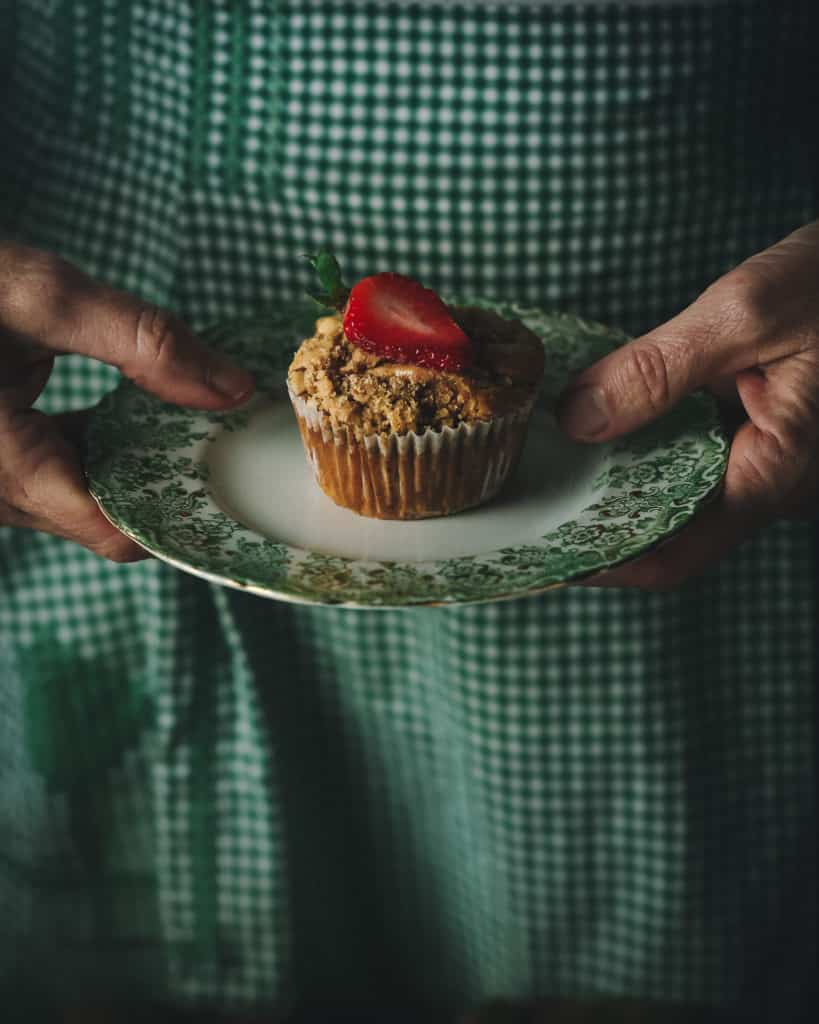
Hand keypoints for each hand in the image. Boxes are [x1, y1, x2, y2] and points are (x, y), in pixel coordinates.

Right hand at [0, 243, 253, 560]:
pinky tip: (141, 414)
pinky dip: (109, 451)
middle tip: (234, 445)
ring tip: (198, 427)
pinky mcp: (4, 464)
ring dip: (144, 468)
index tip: (242, 490)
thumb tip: (233, 388)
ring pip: (92, 500)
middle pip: (112, 519)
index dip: (185, 517)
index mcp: (3, 467)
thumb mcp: (38, 296)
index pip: (117, 531)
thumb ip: (140, 340)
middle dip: (174, 487)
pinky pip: (69, 476)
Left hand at [557, 220, 818, 589]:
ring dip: (626, 485)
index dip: (603, 563)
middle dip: (602, 521)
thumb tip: (579, 420)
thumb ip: (659, 368)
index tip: (543, 552)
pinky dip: (655, 452)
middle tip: (533, 500)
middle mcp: (780, 486)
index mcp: (776, 472)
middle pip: (673, 531)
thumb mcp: (748, 312)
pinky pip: (706, 464)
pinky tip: (615, 426)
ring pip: (687, 498)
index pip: (673, 554)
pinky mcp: (778, 439)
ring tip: (558, 464)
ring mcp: (781, 467)